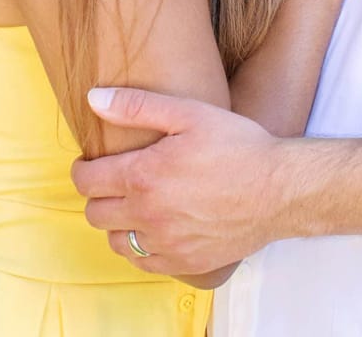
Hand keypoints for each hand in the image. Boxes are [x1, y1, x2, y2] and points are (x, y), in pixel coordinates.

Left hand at [72, 86, 288, 275]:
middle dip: (98, 195)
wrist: (279, 189)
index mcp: (143, 176)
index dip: (83, 169)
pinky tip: (154, 229)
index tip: (91, 163)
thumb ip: (137, 106)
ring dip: (117, 222)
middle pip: (95, 213)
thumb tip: (93, 98)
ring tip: (135, 204)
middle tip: (115, 181)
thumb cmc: (238, 146)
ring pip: (115, 241)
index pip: (86, 181)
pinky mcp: (183, 262)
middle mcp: (148, 214)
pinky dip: (139, 247)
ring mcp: (165, 243)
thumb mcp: (189, 113)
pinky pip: (142, 262)